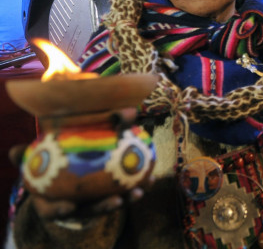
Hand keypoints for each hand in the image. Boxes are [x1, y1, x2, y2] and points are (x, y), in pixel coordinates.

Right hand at [9, 144, 151, 220]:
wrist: (67, 171)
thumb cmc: (50, 166)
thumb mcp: (37, 161)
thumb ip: (26, 157)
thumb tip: (13, 150)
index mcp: (53, 201)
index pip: (53, 211)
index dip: (60, 211)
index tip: (69, 207)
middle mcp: (77, 206)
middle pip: (90, 210)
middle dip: (104, 207)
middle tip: (116, 200)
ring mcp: (96, 202)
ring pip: (113, 203)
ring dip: (127, 199)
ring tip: (139, 191)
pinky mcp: (113, 194)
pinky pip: (127, 191)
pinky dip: (140, 184)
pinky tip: (151, 177)